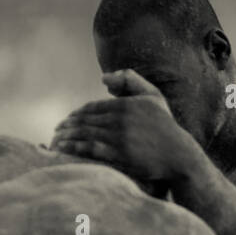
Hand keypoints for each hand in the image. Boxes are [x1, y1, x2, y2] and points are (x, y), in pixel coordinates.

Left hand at [50, 70, 199, 183]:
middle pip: (84, 120)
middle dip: (67, 126)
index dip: (76, 114)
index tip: (67, 121)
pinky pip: (89, 148)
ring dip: (66, 136)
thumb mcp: (153, 97)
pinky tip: (63, 150)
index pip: (92, 108)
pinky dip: (73, 147)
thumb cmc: (166, 127)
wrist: (179, 156)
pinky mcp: (118, 153)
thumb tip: (104, 78)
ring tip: (56, 141)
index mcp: (125, 104)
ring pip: (83, 133)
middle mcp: (120, 118)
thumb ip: (131, 80)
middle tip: (56, 132)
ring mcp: (118, 136)